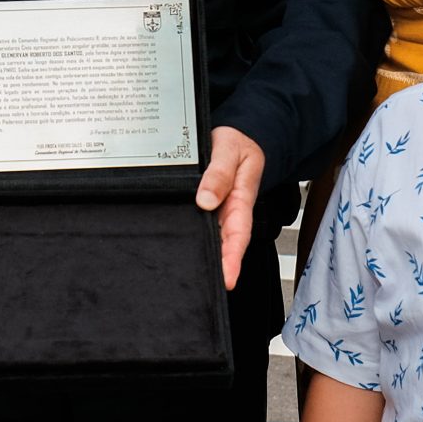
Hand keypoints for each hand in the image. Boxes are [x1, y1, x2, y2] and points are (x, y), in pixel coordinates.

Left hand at [195, 126, 263, 289]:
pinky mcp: (207, 209)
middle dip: (217, 268)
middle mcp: (230, 210)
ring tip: (188, 278)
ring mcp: (218, 212)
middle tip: (201, 287)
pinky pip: (202, 228)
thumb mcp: (230, 150)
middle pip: (225, 245)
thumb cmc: (238, 142)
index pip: (238, 234)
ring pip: (212, 239)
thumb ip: (219, 174)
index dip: (233, 258)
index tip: (228, 278)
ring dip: (205, 257)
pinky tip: (182, 253)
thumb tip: (206, 199)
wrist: (239, 134)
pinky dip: (195, 241)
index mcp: (240, 199)